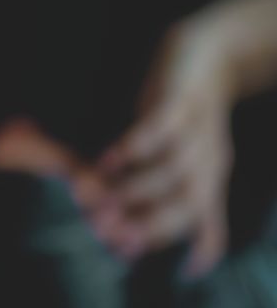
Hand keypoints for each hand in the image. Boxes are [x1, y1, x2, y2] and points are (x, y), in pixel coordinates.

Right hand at [94, 23, 234, 275]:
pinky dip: (135, 147)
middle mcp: (209, 158)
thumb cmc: (185, 112)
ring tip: (98, 198)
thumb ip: (168, 193)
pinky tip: (107, 159)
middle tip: (105, 231)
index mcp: (210, 175)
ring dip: (135, 189)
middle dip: (147, 223)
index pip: (199, 219)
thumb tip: (139, 234)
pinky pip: (160, 128)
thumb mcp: (182, 154)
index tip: (129, 255)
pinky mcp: (179, 98)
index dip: (170, 242)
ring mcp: (196, 127)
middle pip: (188, 202)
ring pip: (173, 170)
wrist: (207, 52)